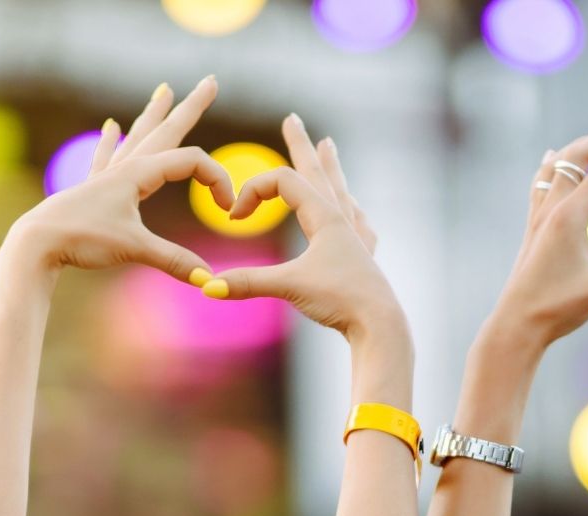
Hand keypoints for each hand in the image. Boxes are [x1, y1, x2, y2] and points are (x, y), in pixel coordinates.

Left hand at [1, 76, 233, 285]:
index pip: (191, 162)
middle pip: (166, 130)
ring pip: (138, 137)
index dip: (217, 181)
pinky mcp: (91, 189)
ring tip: (164, 90)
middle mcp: (124, 167)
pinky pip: (105, 156)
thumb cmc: (82, 238)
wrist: (37, 242)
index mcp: (138, 174)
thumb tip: (209, 280)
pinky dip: (109, 140)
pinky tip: (108, 125)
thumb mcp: (134, 249)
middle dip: (191, 107)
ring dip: (154, 114)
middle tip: (210, 81)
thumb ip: (174, 261)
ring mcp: (107, 175)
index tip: (227, 209)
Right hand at [202, 115, 401, 346]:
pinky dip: (350, 208)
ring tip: (329, 146)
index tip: (234, 218)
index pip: (283, 182)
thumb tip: (207, 288)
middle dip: (300, 145)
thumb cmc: (339, 300)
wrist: (380, 325)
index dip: (253, 192)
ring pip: (339, 190)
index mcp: (324, 216)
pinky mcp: (363, 257)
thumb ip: (248, 283)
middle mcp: (342, 219)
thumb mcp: (289, 287)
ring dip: (329, 167)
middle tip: (293, 119)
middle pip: (317, 172)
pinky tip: (355, 209)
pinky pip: (357, 221)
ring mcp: (356, 236)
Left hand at [488, 126, 587, 348]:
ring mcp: (538, 216)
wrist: (515, 327)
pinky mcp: (533, 228)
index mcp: (569, 214)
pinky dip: (554, 164)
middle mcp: (551, 207)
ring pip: (558, 163)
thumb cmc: (558, 308)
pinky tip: (552, 158)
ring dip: (583, 147)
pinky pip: (540, 182)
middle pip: (579, 152)